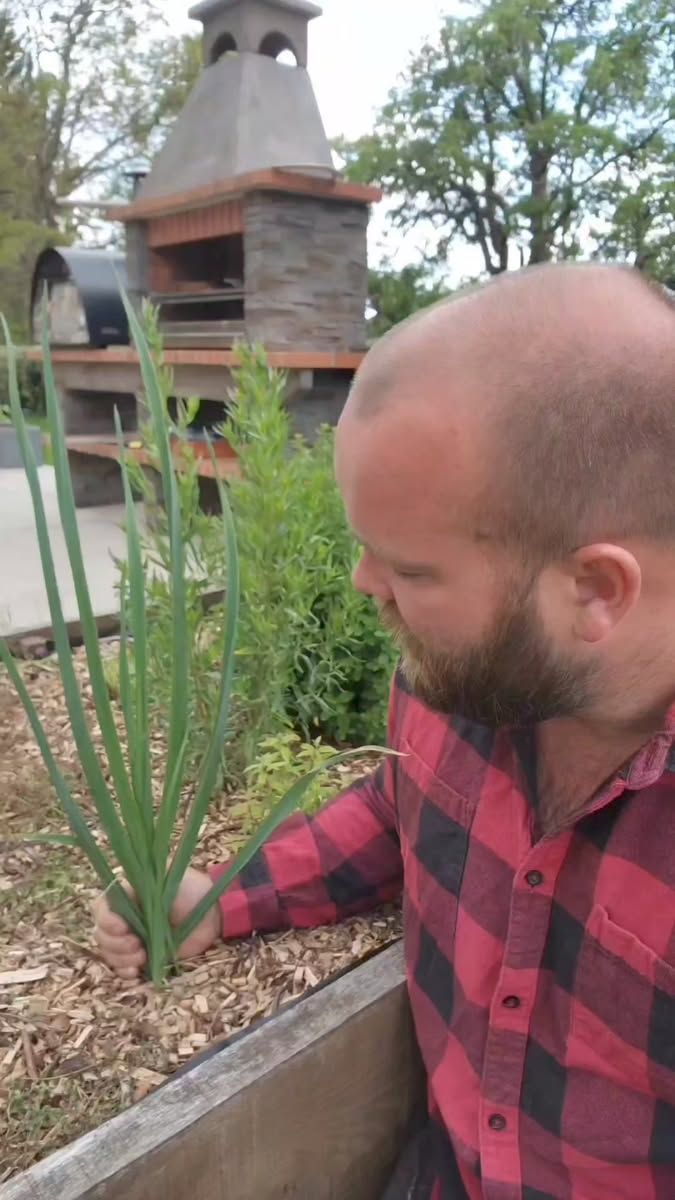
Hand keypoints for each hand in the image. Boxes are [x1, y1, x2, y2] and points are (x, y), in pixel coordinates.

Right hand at [93, 867, 221, 979]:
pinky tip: (135, 972)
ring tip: (141, 957)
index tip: (122, 927)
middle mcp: (126, 917)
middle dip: (114, 943)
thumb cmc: (191, 889)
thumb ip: (143, 883)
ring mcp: (134, 938)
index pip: (101, 907)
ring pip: (109, 952)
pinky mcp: (144, 956)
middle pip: (101, 933)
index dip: (106, 920)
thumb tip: (120, 887)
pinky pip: (122, 968)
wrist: (214, 911)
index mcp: (127, 896)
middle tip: (136, 944)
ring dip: (120, 958)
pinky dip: (124, 971)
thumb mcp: (167, 877)